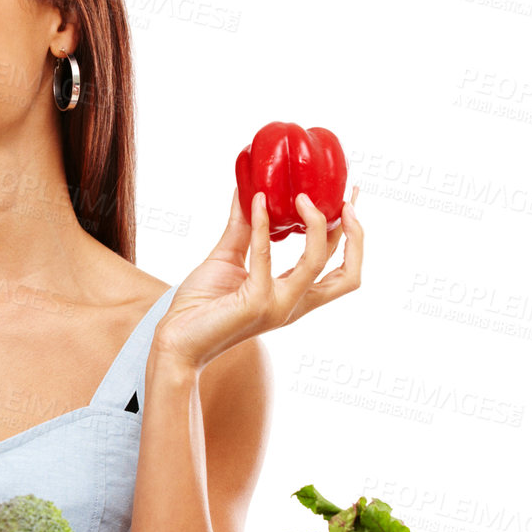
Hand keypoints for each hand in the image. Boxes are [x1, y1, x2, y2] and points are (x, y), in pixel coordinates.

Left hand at [153, 184, 362, 369]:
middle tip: (348, 198)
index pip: (337, 266)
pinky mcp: (256, 302)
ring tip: (303, 195)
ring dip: (316, 223)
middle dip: (355, 235)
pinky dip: (262, 224)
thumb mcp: (228, 258)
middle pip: (348, 274)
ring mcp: (278, 305)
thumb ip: (244, 228)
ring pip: (316, 261)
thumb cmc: (200, 305)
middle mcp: (293, 304)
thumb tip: (251, 191)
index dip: (350, 233)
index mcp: (293, 296)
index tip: (349, 197)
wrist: (176, 340)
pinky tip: (257, 201)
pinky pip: (265, 255)